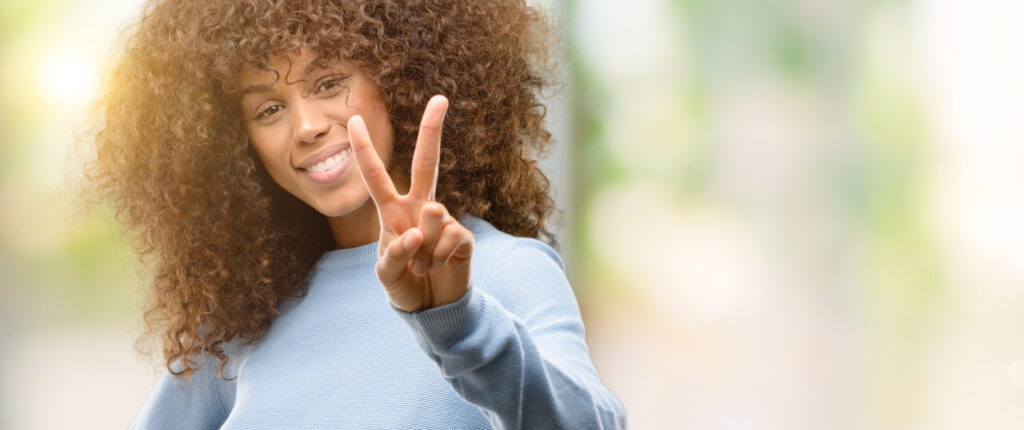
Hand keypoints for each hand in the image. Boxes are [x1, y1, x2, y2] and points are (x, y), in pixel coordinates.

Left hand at [347, 95, 474, 311]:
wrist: (432, 309)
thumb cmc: (404, 284)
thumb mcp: (386, 274)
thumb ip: (395, 254)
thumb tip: (417, 233)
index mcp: (393, 212)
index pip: (376, 177)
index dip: (365, 150)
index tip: (356, 119)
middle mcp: (419, 207)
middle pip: (426, 163)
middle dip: (432, 130)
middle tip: (441, 98)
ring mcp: (443, 219)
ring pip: (432, 216)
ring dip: (422, 249)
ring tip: (422, 267)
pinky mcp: (462, 236)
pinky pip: (448, 238)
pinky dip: (437, 260)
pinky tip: (438, 269)